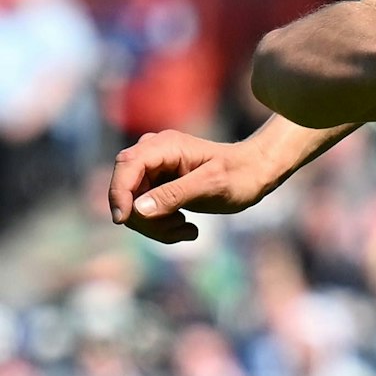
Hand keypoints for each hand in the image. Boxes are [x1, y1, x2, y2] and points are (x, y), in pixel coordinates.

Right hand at [108, 130, 279, 243]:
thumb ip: (174, 195)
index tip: (124, 219)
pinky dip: (162, 226)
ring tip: (188, 229)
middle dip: (146, 218)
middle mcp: (154, 154)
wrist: (256, 173)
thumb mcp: (211, 185)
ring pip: (134, 206)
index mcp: (165, 145)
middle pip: (127, 190)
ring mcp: (154, 170)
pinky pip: (145, 212)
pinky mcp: (157, 186)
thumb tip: (137, 209)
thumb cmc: (240, 175)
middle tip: (180, 229)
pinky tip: (188, 228)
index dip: (118, 192)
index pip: (126, 165)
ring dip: (157, 226)